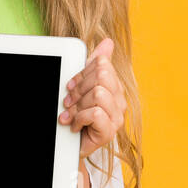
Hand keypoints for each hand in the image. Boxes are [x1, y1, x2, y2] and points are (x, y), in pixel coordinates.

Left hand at [58, 37, 125, 159]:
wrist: (69, 145)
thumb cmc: (77, 115)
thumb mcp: (82, 86)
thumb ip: (94, 64)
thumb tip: (108, 42)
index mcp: (114, 87)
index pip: (102, 65)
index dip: (81, 74)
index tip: (69, 87)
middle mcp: (119, 101)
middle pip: (102, 77)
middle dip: (78, 89)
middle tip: (68, 103)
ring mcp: (117, 117)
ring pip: (98, 94)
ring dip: (78, 105)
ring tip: (70, 116)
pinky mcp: (110, 132)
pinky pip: (96, 113)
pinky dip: (80, 119)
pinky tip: (75, 126)